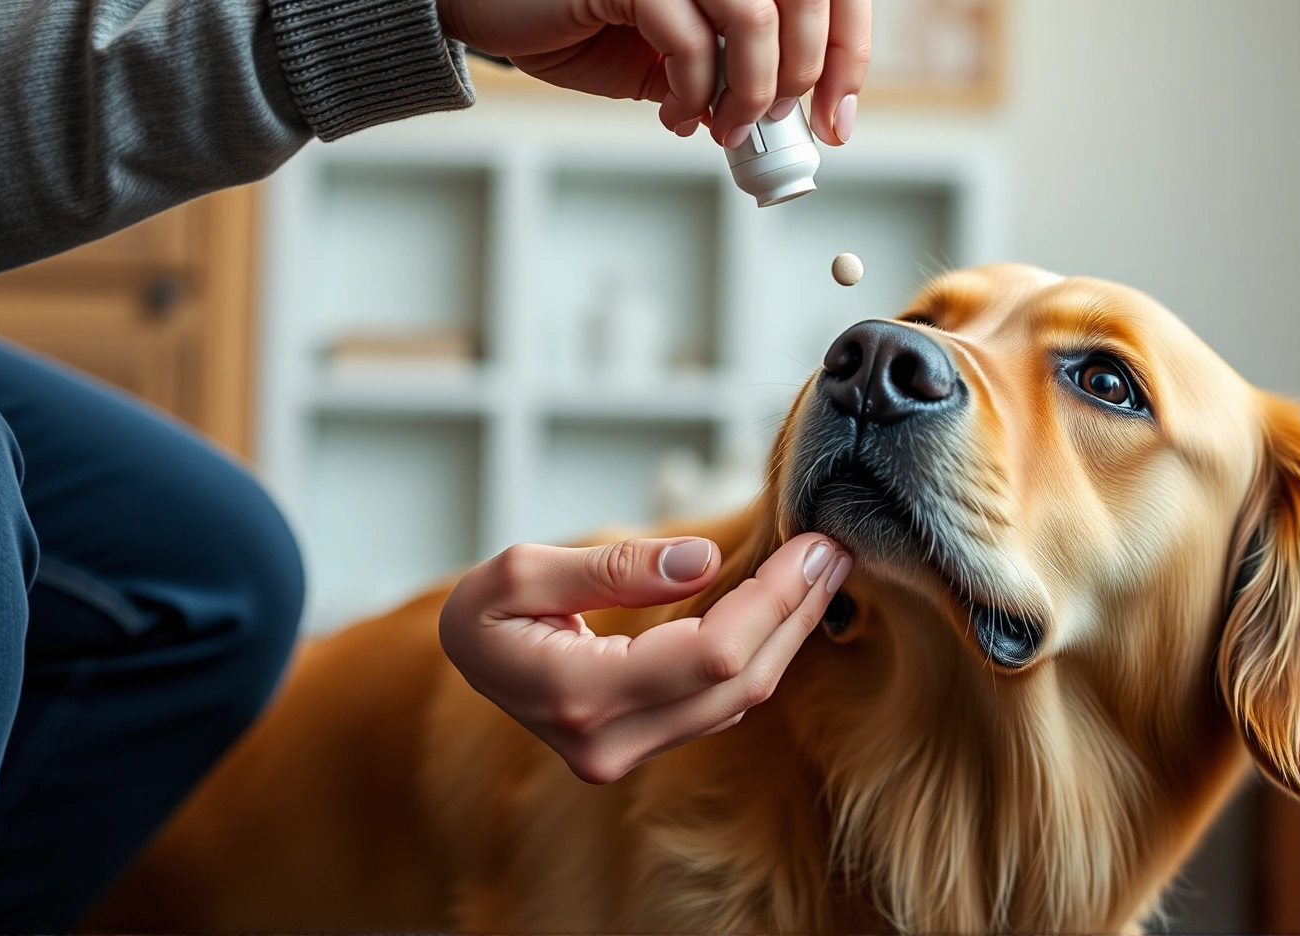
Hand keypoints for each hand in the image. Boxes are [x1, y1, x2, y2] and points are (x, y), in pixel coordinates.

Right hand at [429, 0, 870, 145]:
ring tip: (721, 128)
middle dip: (804, 82)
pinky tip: (676, 114)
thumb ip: (746, 45)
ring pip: (760, 21)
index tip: (838, 116)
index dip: (852, 49)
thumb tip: (801, 113)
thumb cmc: (585, 1)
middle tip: (776, 130)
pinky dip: (695, 98)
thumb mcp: (688, 16)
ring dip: (749, 96)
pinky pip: (693, 44)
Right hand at [438, 533, 852, 783]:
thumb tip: (700, 562)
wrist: (463, 665)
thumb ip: (612, 568)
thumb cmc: (485, 614)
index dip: (771, 600)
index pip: (709, 655)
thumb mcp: (521, 571)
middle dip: (795, 614)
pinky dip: (760, 652)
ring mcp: (627, 755)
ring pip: (738, 701)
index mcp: (576, 697)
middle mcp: (608, 744)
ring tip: (821, 571)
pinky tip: (783, 607)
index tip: (812, 544)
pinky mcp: (643, 746)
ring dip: (787, 634)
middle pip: (738, 684)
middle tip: (836, 550)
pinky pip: (720, 703)